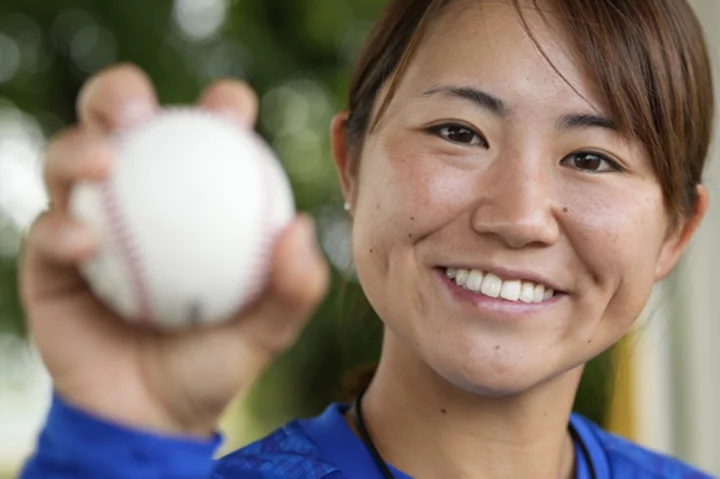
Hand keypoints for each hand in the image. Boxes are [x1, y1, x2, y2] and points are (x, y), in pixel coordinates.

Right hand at [19, 64, 328, 436]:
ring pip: (69, 163)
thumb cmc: (215, 362)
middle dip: (120, 95)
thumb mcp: (266, 331)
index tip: (232, 106)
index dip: (218, 107)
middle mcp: (138, 201)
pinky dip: (62, 230)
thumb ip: (291, 287)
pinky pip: (47, 232)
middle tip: (137, 105)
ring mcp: (89, 224)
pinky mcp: (49, 263)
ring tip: (104, 160)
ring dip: (79, 148)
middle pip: (121, 127)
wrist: (153, 417)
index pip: (203, 139)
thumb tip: (300, 229)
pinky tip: (85, 241)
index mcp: (193, 202)